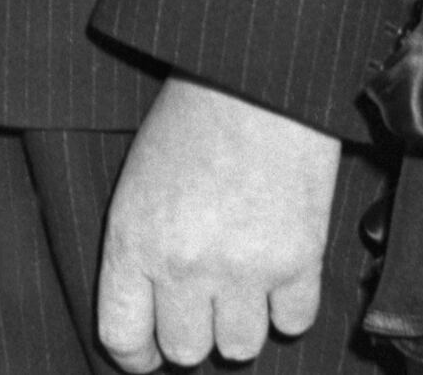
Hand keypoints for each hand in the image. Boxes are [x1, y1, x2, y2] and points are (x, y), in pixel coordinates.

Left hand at [94, 79, 340, 372]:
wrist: (258, 74)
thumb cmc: (193, 116)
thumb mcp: (139, 180)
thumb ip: (140, 247)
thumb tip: (152, 308)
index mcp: (132, 239)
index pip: (123, 337)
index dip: (136, 355)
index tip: (149, 353)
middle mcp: (184, 264)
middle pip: (186, 350)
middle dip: (194, 331)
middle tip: (203, 301)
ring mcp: (244, 267)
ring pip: (240, 347)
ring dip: (242, 322)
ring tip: (243, 282)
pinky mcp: (299, 259)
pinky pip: (294, 321)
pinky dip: (288, 305)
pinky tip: (280, 271)